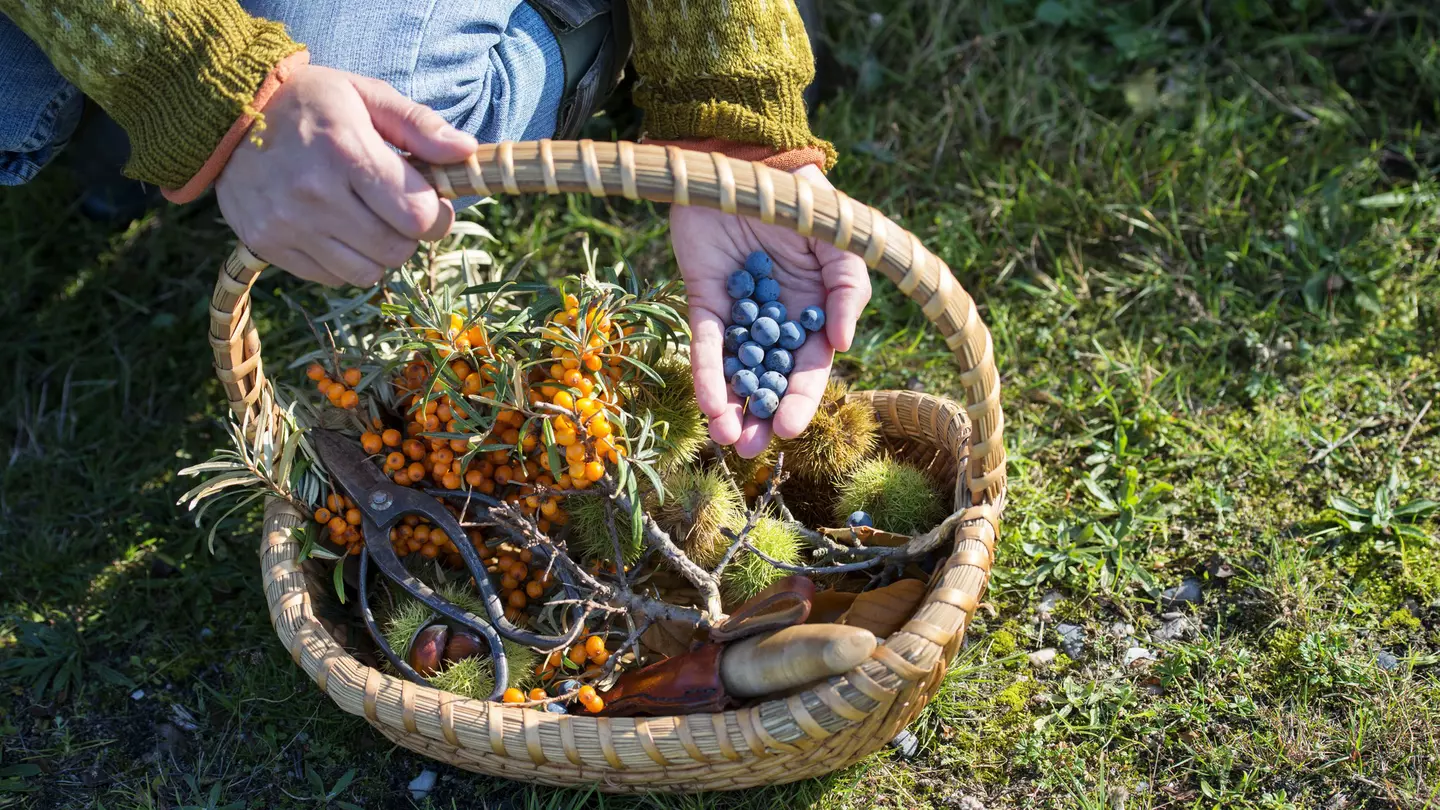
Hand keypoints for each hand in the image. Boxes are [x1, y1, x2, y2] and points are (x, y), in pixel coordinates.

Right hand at [217, 65, 477, 286]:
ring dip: (378, 252)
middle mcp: (314, 193)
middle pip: (397, 250)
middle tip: (395, 209)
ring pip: (367, 273)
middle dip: (408, 234)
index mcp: (345, 151)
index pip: (418, 216)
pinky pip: (331, 278)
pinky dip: (343, 261)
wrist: (225, 114)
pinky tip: (333, 227)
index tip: (429, 201)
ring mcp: (287, 224)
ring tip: (364, 218)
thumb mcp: (366, 95)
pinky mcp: (267, 245)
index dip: (436, 215)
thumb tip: (467, 151)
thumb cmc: (311, 103)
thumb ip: (420, 125)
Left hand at [672, 164, 871, 457]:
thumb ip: (849, 290)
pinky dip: (706, 373)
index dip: (799, 401)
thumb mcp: (839, 244)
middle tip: (749, 450)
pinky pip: (705, 343)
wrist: (745, 159)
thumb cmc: (800, 200)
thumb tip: (841, 344)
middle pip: (768, 380)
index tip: (787, 430)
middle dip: (760, 416)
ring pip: (735, 372)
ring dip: (730, 407)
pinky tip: (707, 403)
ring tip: (726, 438)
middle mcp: (775, 322)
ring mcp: (738, 313)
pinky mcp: (703, 299)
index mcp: (813, 314)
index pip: (808, 369)